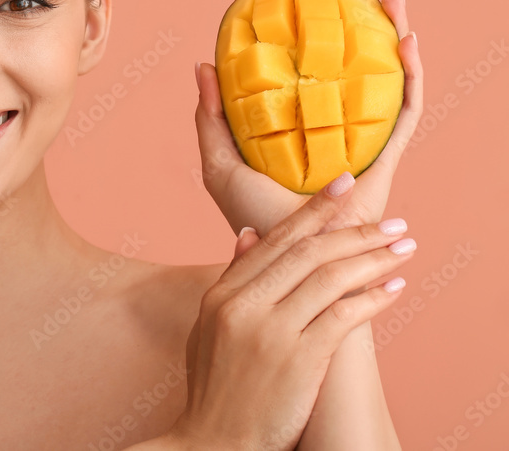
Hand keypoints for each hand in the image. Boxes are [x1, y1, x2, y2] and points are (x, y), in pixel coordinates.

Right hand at [161, 173, 414, 449]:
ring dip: (373, 258)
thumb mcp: (208, 326)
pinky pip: (343, 316)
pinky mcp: (298, 360)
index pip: (274, 240)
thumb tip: (247, 233)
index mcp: (222, 294)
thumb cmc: (215, 388)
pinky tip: (394, 289)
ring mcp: (271, 331)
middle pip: (306, 251)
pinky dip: (373, 298)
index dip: (312, 210)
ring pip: (329, 277)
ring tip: (403, 247)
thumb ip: (230, 279)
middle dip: (353, 228)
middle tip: (390, 217)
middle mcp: (244, 305)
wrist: (213, 443)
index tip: (342, 186)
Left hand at [195, 0, 423, 236]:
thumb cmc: (251, 219)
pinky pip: (404, 112)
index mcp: (299, 123)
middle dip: (361, 14)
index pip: (311, 63)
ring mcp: (362, 140)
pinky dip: (409, 77)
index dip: (314, 26)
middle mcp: (334, 126)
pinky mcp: (384, 160)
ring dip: (392, 32)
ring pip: (384, 75)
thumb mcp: (219, 162)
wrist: (284, 263)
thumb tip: (203, 64)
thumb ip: (210, 118)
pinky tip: (406, 43)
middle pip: (352, 59)